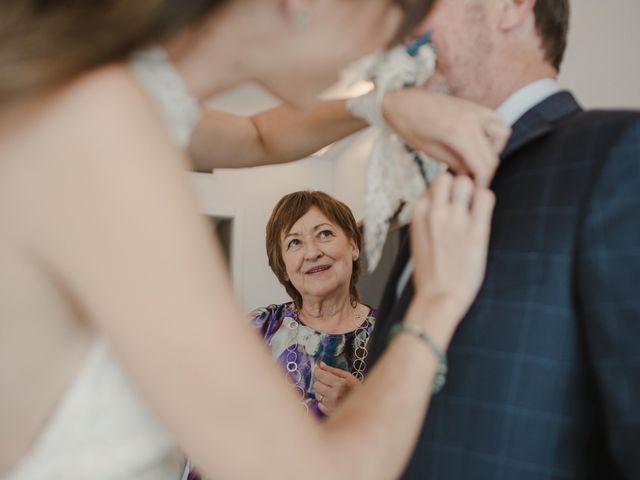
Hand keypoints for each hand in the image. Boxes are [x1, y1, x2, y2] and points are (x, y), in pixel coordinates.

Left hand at [313, 362, 361, 416]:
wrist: (365, 405)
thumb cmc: (357, 389)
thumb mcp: (348, 376)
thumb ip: (333, 370)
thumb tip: (321, 365)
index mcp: (339, 383)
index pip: (320, 375)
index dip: (318, 372)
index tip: (319, 371)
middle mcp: (334, 395)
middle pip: (316, 385)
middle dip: (320, 382)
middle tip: (327, 382)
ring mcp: (331, 405)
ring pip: (317, 395)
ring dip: (321, 392)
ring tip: (331, 391)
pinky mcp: (329, 412)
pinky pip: (319, 404)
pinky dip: (323, 401)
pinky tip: (331, 399)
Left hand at [382, 88, 510, 186]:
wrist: (402, 102)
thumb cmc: (409, 126)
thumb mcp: (430, 150)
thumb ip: (454, 163)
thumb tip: (471, 176)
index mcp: (457, 133)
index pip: (483, 165)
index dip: (482, 183)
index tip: (476, 192)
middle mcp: (471, 119)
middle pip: (493, 154)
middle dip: (486, 171)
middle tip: (474, 181)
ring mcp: (475, 110)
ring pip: (502, 135)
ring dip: (493, 151)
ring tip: (476, 160)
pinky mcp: (474, 106)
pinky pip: (496, 120)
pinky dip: (494, 133)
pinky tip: (477, 143)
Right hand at [410, 173, 494, 332]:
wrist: (439, 298)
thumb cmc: (430, 272)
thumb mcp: (418, 238)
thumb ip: (428, 217)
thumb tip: (442, 200)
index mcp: (418, 213)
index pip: (433, 184)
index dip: (445, 191)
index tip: (450, 202)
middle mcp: (435, 212)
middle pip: (449, 177)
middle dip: (458, 185)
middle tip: (465, 200)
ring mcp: (456, 220)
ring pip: (467, 182)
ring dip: (473, 190)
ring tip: (475, 206)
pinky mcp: (476, 231)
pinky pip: (486, 197)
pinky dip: (486, 199)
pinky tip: (483, 213)